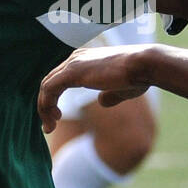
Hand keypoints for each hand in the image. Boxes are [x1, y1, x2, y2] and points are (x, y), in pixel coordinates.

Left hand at [38, 46, 153, 132]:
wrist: (143, 66)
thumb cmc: (137, 76)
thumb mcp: (120, 89)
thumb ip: (109, 95)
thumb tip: (102, 102)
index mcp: (84, 60)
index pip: (59, 79)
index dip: (53, 99)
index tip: (57, 118)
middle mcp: (75, 59)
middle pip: (49, 82)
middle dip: (45, 106)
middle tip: (49, 126)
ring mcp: (73, 63)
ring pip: (46, 86)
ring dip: (44, 109)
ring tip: (49, 128)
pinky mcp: (72, 71)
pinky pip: (49, 89)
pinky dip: (46, 105)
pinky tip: (54, 120)